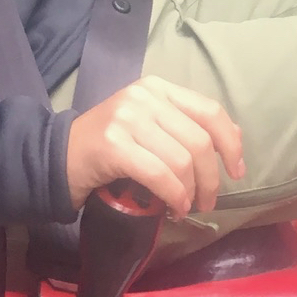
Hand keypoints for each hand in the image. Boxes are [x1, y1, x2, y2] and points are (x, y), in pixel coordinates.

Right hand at [65, 74, 244, 217]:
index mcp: (158, 88)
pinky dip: (174, 196)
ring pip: (182, 159)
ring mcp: (128, 117)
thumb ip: (186, 127)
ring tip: (186, 206)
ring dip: (191, 191)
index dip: (230, 142)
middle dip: (211, 178)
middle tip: (208, 201)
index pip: (209, 110)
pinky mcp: (114, 144)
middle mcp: (145, 96)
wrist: (59, 155)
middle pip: (199, 139)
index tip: (237, 170)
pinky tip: (174, 208)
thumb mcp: (151, 126)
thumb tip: (234, 140)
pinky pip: (159, 174)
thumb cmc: (110, 145)